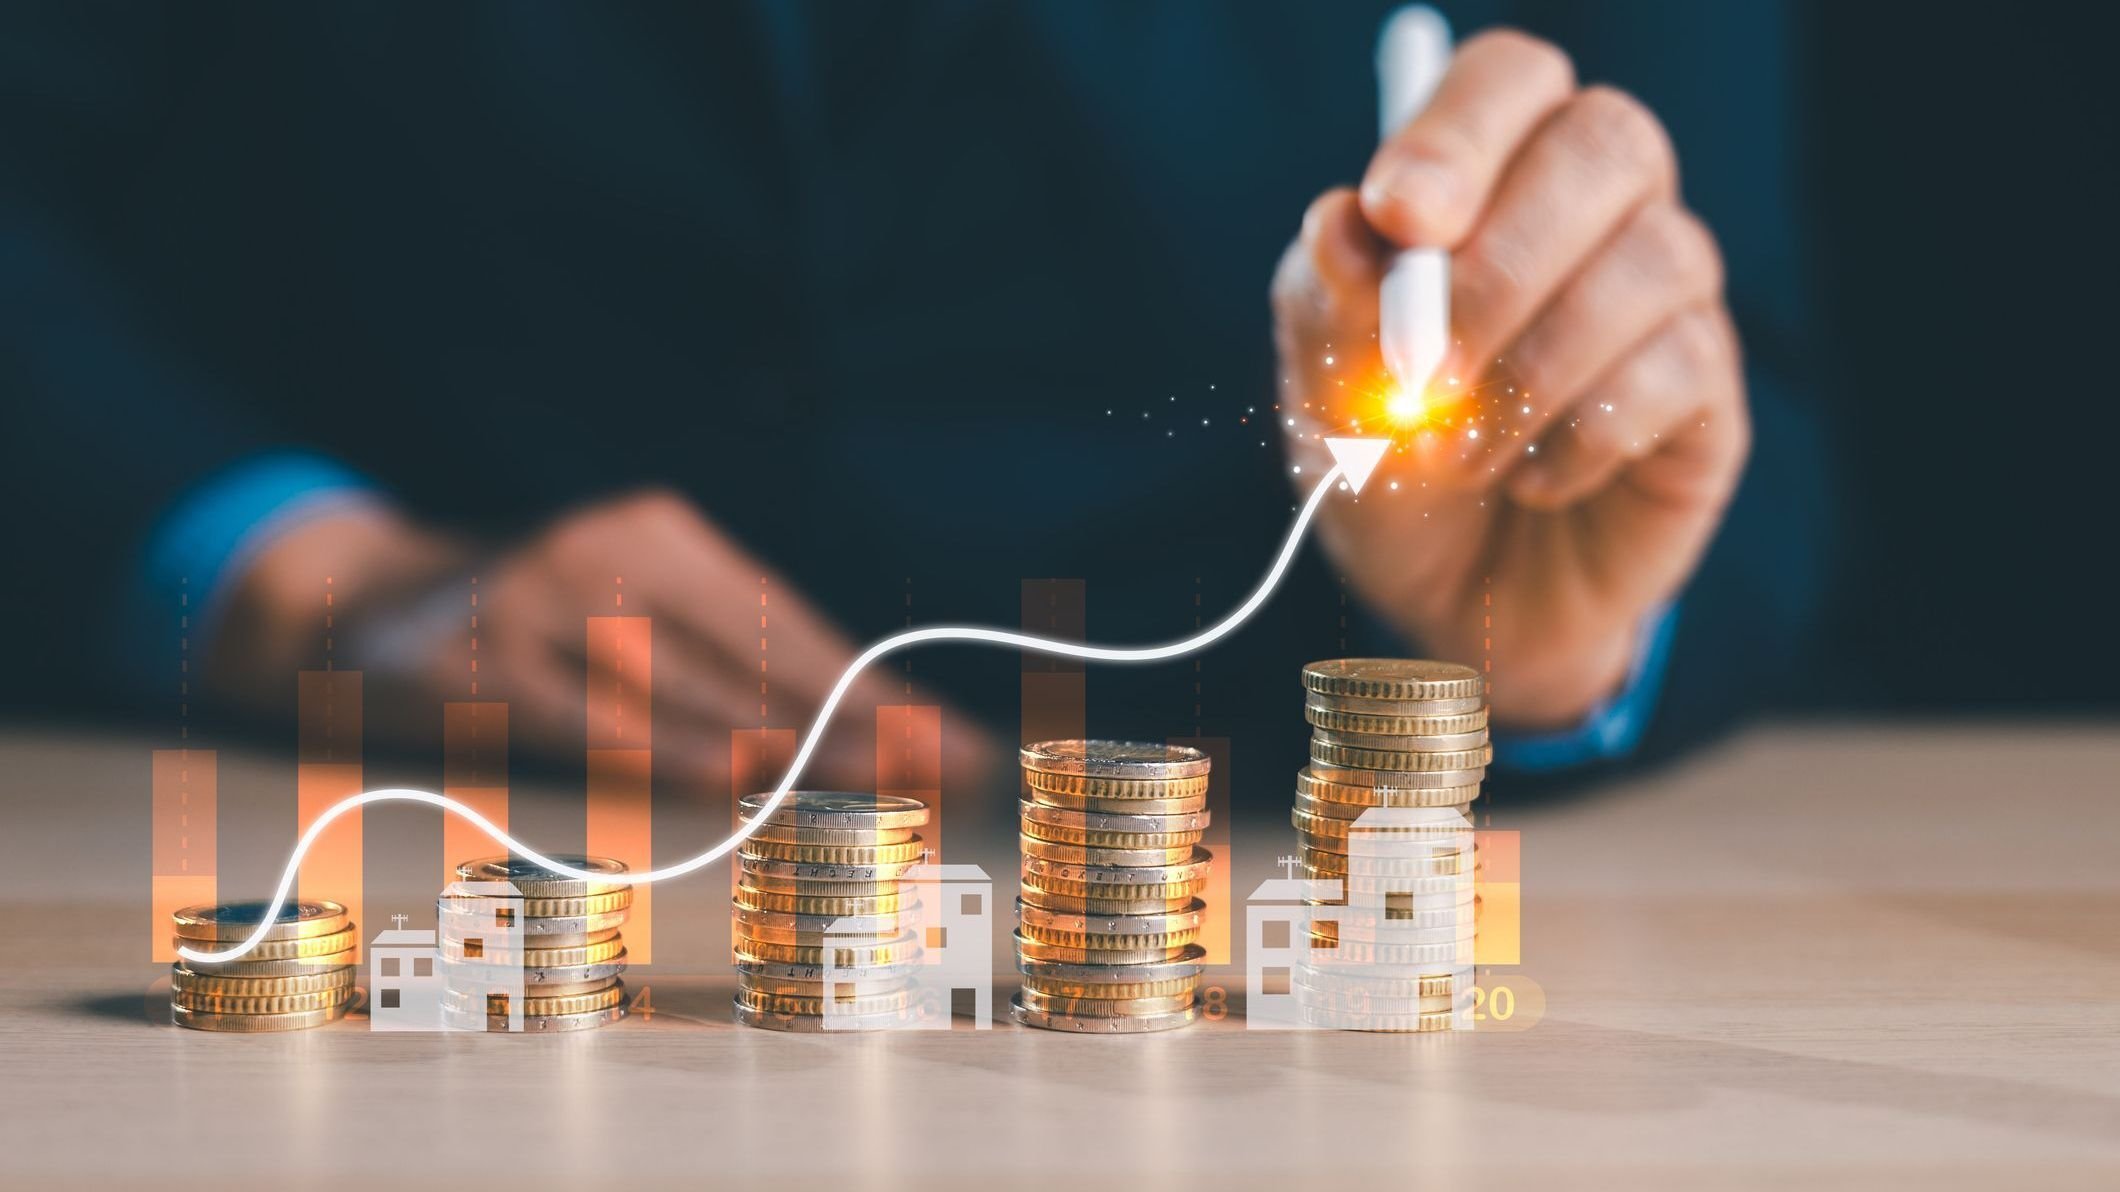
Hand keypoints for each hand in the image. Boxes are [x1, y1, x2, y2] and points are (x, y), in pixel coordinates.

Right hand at [208, 489, 996, 788]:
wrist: (356, 603)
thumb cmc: (532, 620)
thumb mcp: (625, 605)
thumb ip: (724, 659)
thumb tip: (869, 726)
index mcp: (658, 532)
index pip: (790, 622)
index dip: (877, 685)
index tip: (957, 735)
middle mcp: (608, 554)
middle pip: (759, 662)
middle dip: (866, 729)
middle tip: (958, 772)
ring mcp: (541, 608)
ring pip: (692, 701)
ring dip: (796, 760)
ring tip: (887, 797)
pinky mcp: (482, 670)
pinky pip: (599, 732)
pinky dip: (676, 765)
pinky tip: (747, 791)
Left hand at [1273, 30, 1748, 728]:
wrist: (1450, 603)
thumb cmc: (1387, 464)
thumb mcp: (1325, 387)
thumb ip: (1330, 300)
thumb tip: (1344, 221)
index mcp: (1489, 174)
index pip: (1508, 78)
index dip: (1460, 131)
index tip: (1398, 215)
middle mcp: (1594, 208)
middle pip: (1608, 144)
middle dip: (1502, 264)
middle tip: (1422, 370)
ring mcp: (1666, 295)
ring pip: (1654, 259)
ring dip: (1534, 369)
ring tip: (1459, 454)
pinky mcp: (1709, 391)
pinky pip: (1677, 371)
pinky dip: (1581, 436)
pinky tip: (1531, 480)